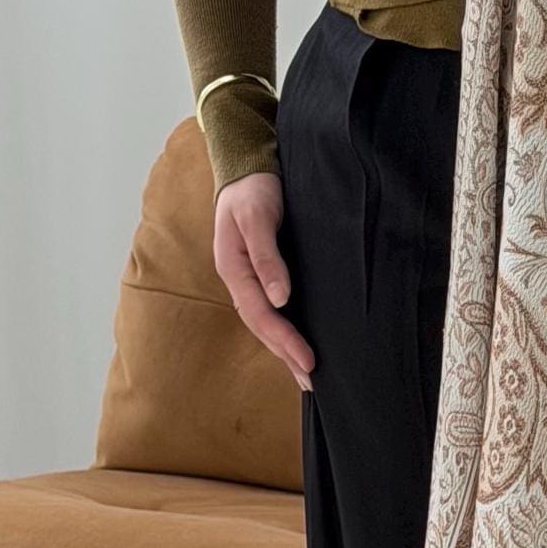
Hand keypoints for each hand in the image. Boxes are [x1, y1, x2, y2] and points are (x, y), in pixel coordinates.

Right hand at [214, 170, 315, 389]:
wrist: (248, 165)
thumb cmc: (252, 187)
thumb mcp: (257, 215)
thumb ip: (266, 254)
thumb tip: (280, 297)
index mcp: (234, 268)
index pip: (260, 314)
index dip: (283, 340)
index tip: (308, 361)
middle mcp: (241, 278)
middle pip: (262, 325)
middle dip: (286, 354)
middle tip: (312, 382)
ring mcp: (251, 277)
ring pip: (267, 321)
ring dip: (285, 348)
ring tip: (307, 375)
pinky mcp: (265, 271)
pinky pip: (274, 307)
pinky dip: (286, 328)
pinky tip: (299, 341)